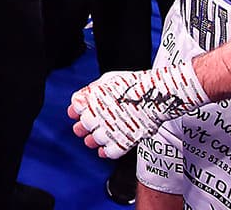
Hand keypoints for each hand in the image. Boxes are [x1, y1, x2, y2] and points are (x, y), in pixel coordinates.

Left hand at [68, 62, 209, 158]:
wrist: (155, 95)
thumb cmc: (135, 84)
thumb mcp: (109, 78)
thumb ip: (94, 88)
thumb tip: (84, 96)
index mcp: (91, 99)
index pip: (75, 108)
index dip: (78, 110)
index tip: (81, 111)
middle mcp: (97, 116)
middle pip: (81, 126)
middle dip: (84, 126)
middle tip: (91, 125)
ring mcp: (109, 131)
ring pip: (93, 141)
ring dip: (95, 139)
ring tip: (102, 134)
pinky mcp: (123, 142)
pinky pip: (109, 152)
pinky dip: (107, 151)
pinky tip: (109, 146)